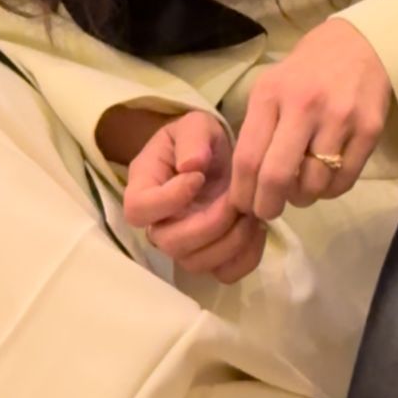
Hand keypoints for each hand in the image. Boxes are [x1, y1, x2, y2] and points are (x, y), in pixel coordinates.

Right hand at [122, 109, 265, 284]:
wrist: (215, 156)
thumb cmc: (197, 139)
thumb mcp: (194, 124)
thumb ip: (192, 138)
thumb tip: (193, 166)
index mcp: (144, 187)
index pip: (139, 210)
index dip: (170, 199)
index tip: (198, 177)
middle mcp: (159, 223)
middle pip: (171, 244)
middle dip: (210, 223)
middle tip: (234, 198)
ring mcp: (184, 245)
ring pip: (198, 263)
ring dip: (231, 240)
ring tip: (250, 211)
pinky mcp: (210, 256)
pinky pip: (224, 273)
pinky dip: (246, 256)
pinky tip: (258, 229)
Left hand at [229, 18, 391, 221]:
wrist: (358, 44)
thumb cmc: (306, 70)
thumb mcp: (272, 87)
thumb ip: (259, 130)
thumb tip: (248, 184)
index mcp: (271, 94)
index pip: (248, 158)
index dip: (242, 193)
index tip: (243, 206)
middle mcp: (304, 105)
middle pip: (277, 177)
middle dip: (267, 206)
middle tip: (268, 211)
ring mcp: (340, 118)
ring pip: (313, 185)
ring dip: (302, 197)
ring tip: (300, 186)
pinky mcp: (369, 130)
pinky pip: (343, 181)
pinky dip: (329, 190)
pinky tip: (324, 177)